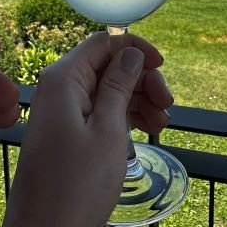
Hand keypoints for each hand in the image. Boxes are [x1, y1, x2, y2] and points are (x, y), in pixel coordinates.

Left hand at [5, 31, 173, 226]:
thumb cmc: (75, 184)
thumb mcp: (107, 130)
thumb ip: (119, 85)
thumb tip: (131, 52)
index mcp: (63, 78)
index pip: (103, 42)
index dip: (135, 49)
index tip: (163, 67)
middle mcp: (59, 89)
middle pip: (108, 66)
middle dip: (141, 80)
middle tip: (168, 106)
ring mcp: (62, 113)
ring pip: (108, 90)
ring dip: (138, 101)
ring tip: (161, 126)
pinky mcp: (67, 134)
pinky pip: (100, 112)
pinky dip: (125, 118)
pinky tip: (146, 131)